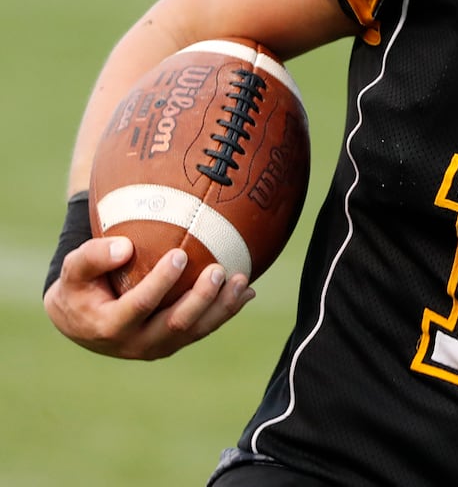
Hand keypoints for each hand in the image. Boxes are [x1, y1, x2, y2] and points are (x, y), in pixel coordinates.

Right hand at [43, 235, 254, 359]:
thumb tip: (125, 248)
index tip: (179, 255)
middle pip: (176, 324)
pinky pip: (204, 329)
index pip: (141, 305)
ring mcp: (158, 346)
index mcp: (110, 326)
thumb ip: (92, 257)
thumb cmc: (80, 288)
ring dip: (222, 307)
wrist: (81, 321)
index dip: (161, 282)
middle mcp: (136, 343)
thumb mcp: (73, 271)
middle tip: (218, 270)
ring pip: (196, 331)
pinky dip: (227, 311)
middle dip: (201, 299)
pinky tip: (247, 291)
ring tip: (241, 280)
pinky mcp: (174, 343)